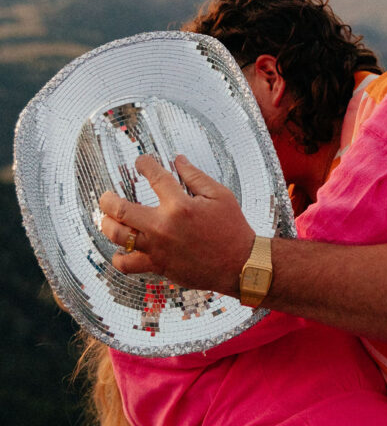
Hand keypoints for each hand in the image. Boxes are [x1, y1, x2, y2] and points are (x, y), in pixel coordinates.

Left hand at [98, 154, 252, 295]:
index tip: (141, 162)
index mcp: (180, 205)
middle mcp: (163, 227)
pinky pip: (127, 264)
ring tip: (108, 219)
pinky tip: (122, 249)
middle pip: (119, 209)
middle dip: (107, 199)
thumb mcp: (220, 195)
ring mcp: (158, 248)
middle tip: (106, 196)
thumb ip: (195, 176)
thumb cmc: (233, 229)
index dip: (144, 164)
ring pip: (117, 236)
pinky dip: (119, 258)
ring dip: (107, 225)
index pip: (153, 176)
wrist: (240, 265)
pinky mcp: (159, 265)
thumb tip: (178, 160)